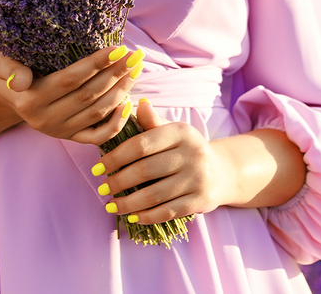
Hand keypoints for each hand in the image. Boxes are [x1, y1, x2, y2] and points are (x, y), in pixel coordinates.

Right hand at [0, 45, 145, 145]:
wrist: (7, 97)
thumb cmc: (9, 72)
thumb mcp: (3, 65)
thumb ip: (11, 70)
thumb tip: (21, 81)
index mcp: (31, 99)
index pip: (70, 80)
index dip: (96, 64)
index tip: (118, 48)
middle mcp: (46, 119)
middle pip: (89, 95)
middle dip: (115, 74)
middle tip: (135, 56)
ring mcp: (59, 131)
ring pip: (97, 112)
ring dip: (121, 91)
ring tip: (135, 70)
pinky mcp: (69, 138)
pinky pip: (98, 136)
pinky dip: (116, 122)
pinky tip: (129, 102)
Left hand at [94, 99, 234, 224]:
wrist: (222, 172)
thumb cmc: (185, 149)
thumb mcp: (171, 132)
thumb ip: (151, 122)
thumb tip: (136, 104)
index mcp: (181, 132)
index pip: (141, 145)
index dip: (115, 157)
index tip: (97, 168)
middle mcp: (192, 153)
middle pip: (145, 171)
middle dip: (118, 182)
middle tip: (102, 188)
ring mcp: (198, 178)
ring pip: (155, 195)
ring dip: (128, 203)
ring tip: (111, 206)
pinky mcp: (201, 200)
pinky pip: (168, 212)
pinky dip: (147, 216)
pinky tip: (132, 217)